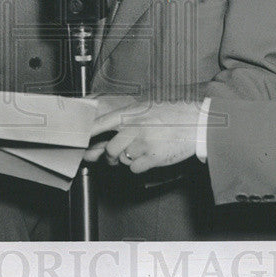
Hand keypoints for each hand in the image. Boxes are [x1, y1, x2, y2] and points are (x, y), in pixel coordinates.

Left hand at [85, 99, 199, 172]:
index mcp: (132, 113)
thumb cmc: (173, 114)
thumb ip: (127, 121)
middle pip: (110, 149)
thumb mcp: (148, 108)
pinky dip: (138, 166)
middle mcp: (136, 127)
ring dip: (127, 159)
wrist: (198, 121)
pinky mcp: (153, 157)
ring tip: (142, 150)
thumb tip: (107, 136)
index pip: (102, 123)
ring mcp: (144, 142)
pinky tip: (150, 157)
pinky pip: (134, 168)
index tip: (77, 140)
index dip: (87, 133)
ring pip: (122, 159)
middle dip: (110, 156)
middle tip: (114, 157)